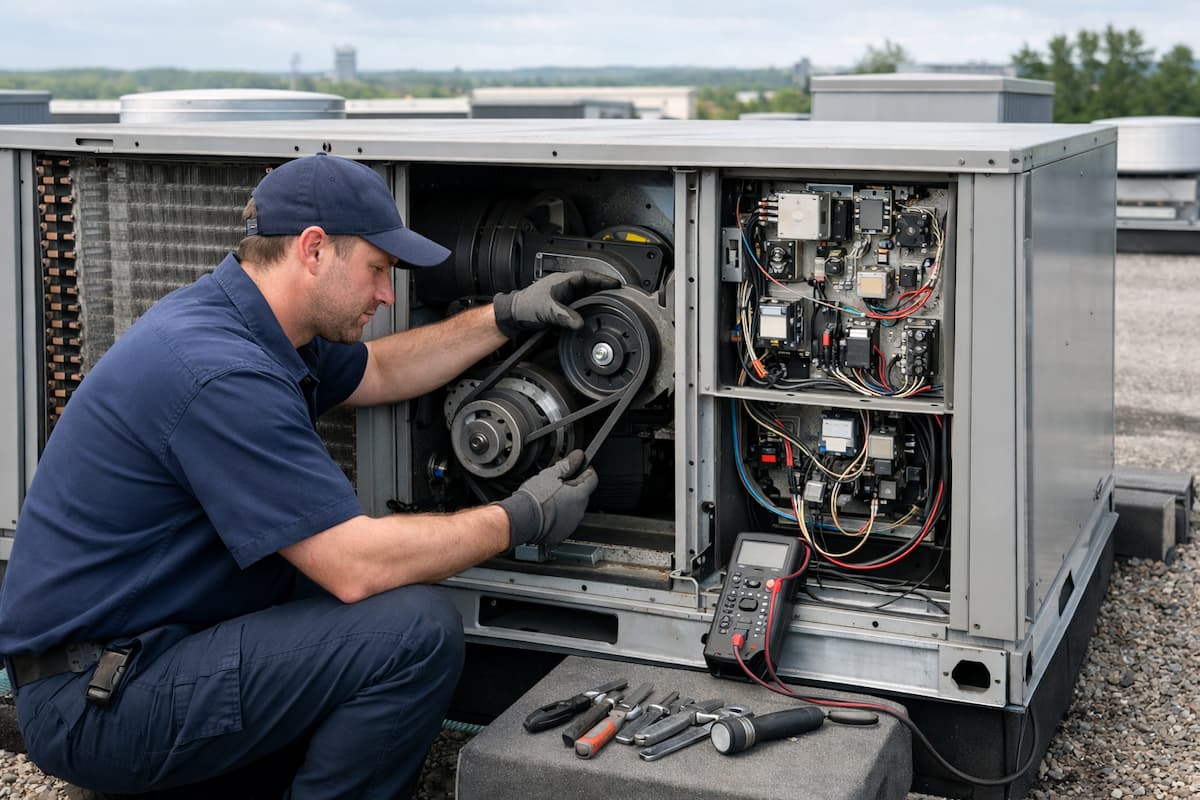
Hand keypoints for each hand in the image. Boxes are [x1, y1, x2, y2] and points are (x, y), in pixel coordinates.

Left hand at [492, 271, 621, 337]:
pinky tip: (594, 313)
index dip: (603, 280)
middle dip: (604, 289)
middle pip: (590, 285)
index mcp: (563, 281)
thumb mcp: (547, 311)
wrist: (515, 313)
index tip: (616, 284)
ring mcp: (564, 295)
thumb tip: (579, 323)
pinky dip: (589, 307)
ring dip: (597, 298)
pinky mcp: (562, 304)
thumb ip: (564, 317)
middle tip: (619, 294)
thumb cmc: (526, 306)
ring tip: (611, 303)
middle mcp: (565, 286)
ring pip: (585, 294)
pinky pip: (580, 303)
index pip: (588, 277)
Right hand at [497, 450, 598, 548]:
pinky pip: (565, 521)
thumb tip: (578, 456)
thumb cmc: (534, 498)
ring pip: (574, 508)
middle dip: (573, 487)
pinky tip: (548, 510)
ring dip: (566, 502)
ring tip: (550, 497)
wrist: (521, 520)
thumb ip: (567, 465)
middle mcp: (579, 511)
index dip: (586, 471)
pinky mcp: (562, 533)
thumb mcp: (550, 475)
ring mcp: (571, 524)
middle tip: (558, 482)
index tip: (580, 467)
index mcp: (579, 495)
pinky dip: (560, 516)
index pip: (592, 479)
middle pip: (582, 494)